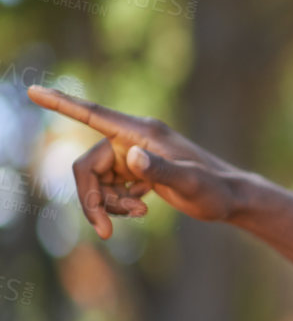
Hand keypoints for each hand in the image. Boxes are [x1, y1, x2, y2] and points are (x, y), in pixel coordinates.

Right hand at [28, 85, 244, 236]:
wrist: (233, 199)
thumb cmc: (215, 190)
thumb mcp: (190, 183)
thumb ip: (159, 170)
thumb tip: (131, 157)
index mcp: (140, 132)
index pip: (92, 114)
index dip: (61, 104)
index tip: (32, 91)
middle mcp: (133, 139)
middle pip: (87, 166)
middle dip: (92, 198)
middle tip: (106, 229)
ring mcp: (135, 154)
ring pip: (97, 179)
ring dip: (108, 202)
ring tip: (140, 212)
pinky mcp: (140, 170)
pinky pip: (110, 186)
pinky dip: (117, 202)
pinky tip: (143, 208)